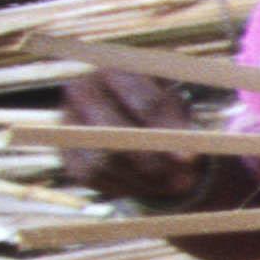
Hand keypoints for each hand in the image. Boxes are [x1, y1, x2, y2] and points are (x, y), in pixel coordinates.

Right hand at [58, 65, 230, 208]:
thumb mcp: (175, 107)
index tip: (192, 158)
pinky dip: (127, 187)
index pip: (146, 104)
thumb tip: (188, 157)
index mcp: (115, 71)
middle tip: (185, 181)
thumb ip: (179, 125)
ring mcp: (68, 123)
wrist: (131, 118)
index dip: (170, 133)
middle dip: (153, 162)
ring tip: (177, 186)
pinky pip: (93, 177)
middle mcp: (83, 92)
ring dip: (144, 180)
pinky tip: (153, 188)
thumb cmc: (159, 108)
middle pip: (116, 133)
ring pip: (103, 160)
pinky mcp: (67, 153)